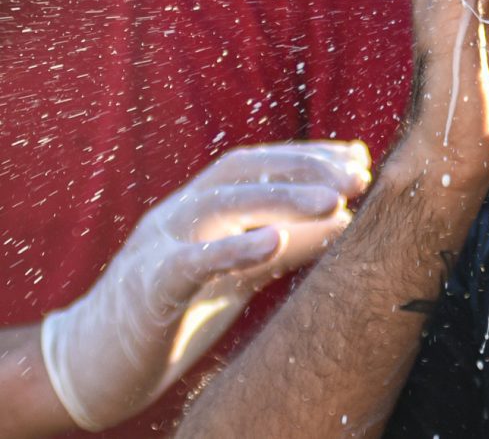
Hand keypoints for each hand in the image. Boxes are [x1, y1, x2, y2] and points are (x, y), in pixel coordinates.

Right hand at [39, 140, 370, 430]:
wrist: (93, 365)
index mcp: (201, 205)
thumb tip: (346, 218)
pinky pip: (187, 264)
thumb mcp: (239, 272)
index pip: (260, 164)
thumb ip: (286, 243)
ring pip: (219, 204)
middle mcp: (179, 213)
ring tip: (334, 200)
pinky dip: (230, 249)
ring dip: (281, 197)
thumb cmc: (176, 312)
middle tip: (359, 177)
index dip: (309, 157)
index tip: (360, 160)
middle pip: (244, 172)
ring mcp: (158, 246)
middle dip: (305, 168)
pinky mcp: (146, 291)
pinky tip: (271, 242)